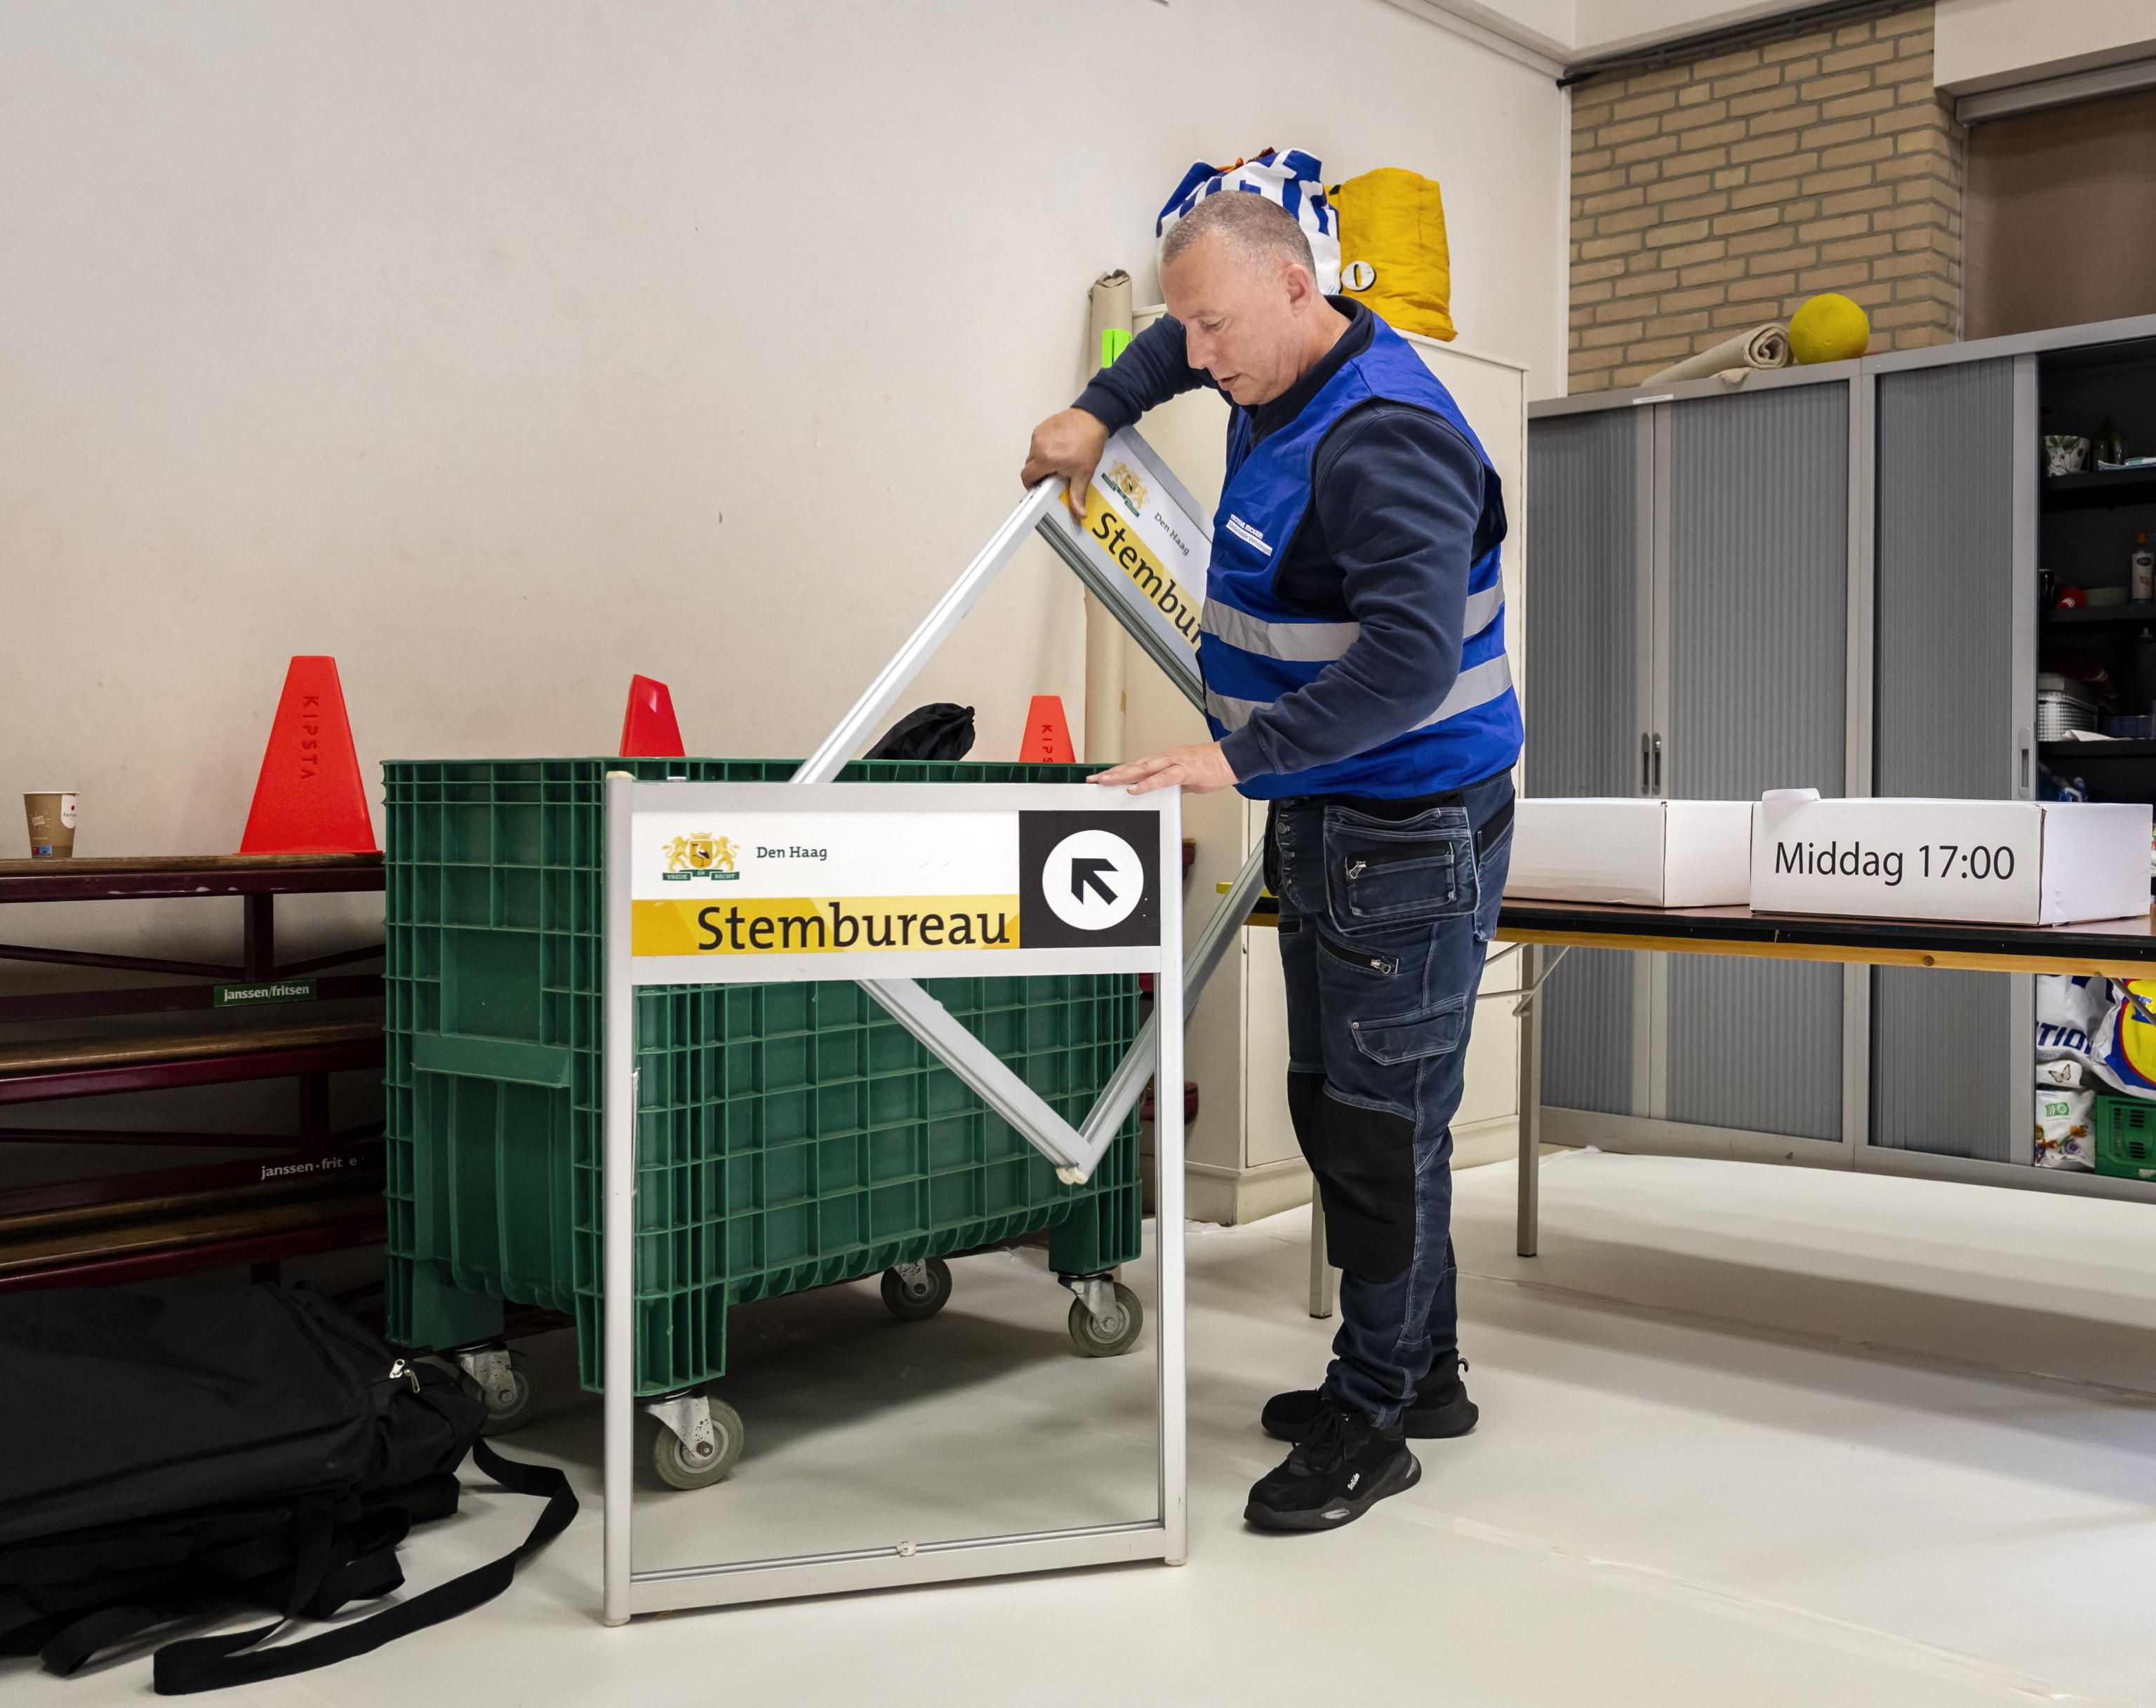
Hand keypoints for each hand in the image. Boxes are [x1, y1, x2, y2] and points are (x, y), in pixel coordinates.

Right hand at [1021, 408, 1108, 518]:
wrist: (1093, 419)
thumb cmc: (1088, 443)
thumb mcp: (1083, 473)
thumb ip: (1077, 495)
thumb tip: (1079, 514)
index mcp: (1044, 459)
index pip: (1027, 477)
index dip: (1032, 485)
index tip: (1040, 487)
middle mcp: (1037, 446)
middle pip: (1029, 466)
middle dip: (1038, 473)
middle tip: (1053, 475)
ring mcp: (1038, 435)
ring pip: (1033, 454)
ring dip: (1041, 460)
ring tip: (1058, 461)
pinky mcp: (1042, 427)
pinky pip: (1037, 443)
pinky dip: (1044, 448)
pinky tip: (1058, 449)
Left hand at [1090, 742, 1237, 796]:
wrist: (1233, 758)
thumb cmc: (1213, 767)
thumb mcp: (1189, 780)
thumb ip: (1174, 785)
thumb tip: (1163, 793)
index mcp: (1166, 760)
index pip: (1137, 766)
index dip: (1119, 772)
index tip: (1103, 778)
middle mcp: (1166, 758)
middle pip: (1134, 765)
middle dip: (1112, 773)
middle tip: (1094, 780)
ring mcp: (1174, 762)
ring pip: (1143, 768)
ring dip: (1122, 775)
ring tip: (1105, 781)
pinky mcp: (1185, 770)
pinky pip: (1163, 777)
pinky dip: (1147, 784)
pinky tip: (1134, 789)